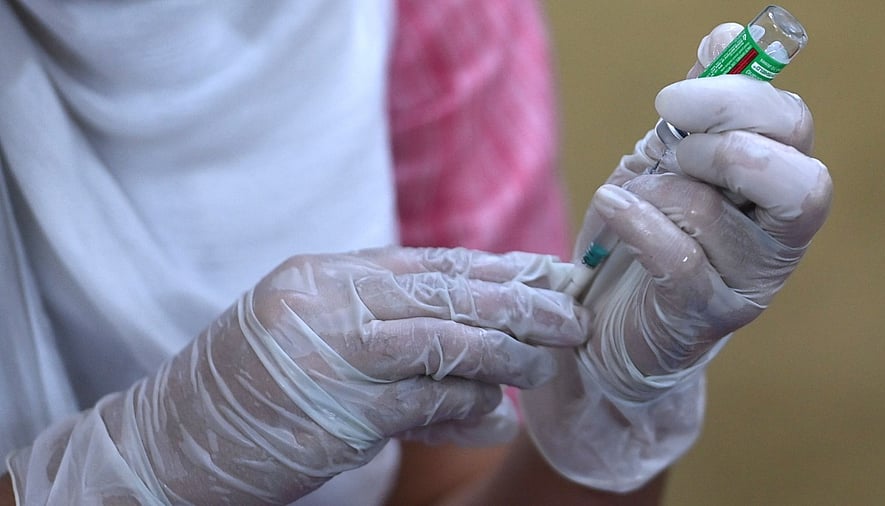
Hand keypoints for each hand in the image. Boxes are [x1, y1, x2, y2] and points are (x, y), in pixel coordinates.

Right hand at [8, 247, 588, 503]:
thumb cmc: (251, 383)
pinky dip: (467, 409)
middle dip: (521, 302)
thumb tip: (468, 327)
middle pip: (447, 291)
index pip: (431, 263)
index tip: (552, 273)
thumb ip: (382, 319)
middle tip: (573, 315)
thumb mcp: (310, 329)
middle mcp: (328, 303)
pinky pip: (421, 406)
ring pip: (444, 342)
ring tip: (551, 362)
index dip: (500, 267)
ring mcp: (329, 357)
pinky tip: (498, 416)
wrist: (173, 438)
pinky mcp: (334, 415)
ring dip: (505, 354)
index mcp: (325, 275)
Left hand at [522, 23, 831, 491]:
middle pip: (792, 177)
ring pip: (714, 211)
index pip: (792, 125)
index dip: (735, 97)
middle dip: (717, 146)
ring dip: (656, 190)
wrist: (607, 327)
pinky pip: (677, 254)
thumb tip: (725, 36)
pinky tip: (611, 214)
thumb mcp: (667, 163)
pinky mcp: (705, 315)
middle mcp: (778, 237)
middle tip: (668, 147)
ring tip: (629, 198)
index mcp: (775, 184)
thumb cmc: (643, 237)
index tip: (670, 96)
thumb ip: (699, 108)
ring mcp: (748, 282)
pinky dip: (635, 221)